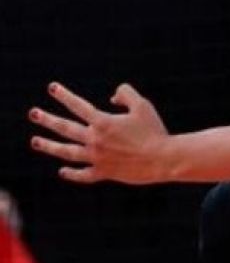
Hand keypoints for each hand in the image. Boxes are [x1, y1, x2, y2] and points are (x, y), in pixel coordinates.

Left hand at [30, 82, 171, 184]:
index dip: (64, 95)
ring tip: (35, 141)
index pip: (78, 106)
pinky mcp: (104, 173)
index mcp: (103, 122)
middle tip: (33, 114)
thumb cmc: (155, 131)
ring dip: (49, 146)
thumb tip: (112, 96)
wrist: (163, 158)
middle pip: (65, 128)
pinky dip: (71, 173)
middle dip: (47, 120)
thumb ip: (126, 95)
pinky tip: (62, 170)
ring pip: (66, 152)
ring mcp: (97, 158)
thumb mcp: (143, 106)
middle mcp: (95, 140)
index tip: (52, 88)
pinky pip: (83, 174)